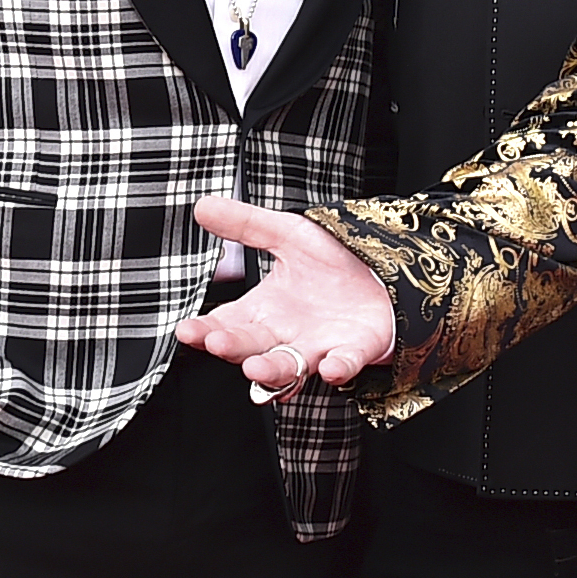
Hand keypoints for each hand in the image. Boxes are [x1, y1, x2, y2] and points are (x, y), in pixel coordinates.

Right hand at [176, 197, 398, 393]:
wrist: (389, 270)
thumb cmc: (336, 261)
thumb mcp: (289, 233)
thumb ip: (246, 224)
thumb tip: (203, 206)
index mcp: (266, 310)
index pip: (227, 323)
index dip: (206, 330)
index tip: (188, 331)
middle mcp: (288, 334)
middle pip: (253, 347)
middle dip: (233, 348)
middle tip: (216, 342)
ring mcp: (320, 346)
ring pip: (291, 366)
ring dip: (273, 370)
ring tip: (255, 368)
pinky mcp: (357, 349)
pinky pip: (346, 362)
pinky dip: (338, 368)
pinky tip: (329, 368)